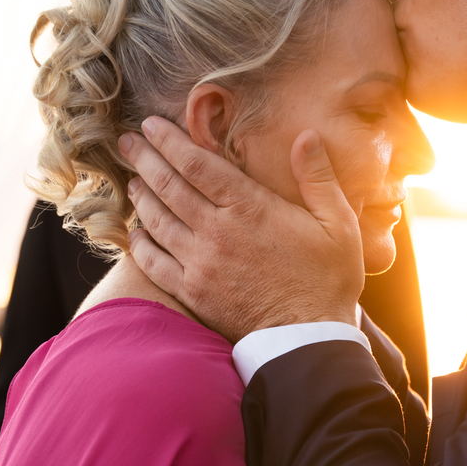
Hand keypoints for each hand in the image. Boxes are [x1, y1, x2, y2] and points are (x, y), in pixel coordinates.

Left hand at [119, 118, 363, 340]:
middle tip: (128, 142)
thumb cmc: (328, 281)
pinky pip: (154, 262)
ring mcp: (200, 264)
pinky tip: (135, 232)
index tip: (151, 124)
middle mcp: (216, 231)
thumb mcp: (338, 224)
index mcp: (249, 208)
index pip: (197, 163)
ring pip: (156, 220)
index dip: (170, 140)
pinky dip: (140, 244)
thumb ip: (318, 177)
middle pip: (168, 185)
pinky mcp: (192, 293)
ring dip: (140, 196)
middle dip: (145, 158)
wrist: (308, 341)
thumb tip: (307, 135)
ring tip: (132, 180)